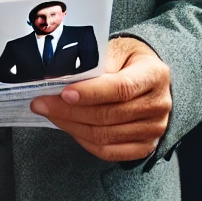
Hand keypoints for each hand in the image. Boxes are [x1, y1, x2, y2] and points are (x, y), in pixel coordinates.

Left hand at [29, 37, 171, 161]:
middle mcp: (158, 104)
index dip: (91, 93)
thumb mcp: (117, 49)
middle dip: (70, 111)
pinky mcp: (145, 146)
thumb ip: (96, 62)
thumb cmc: (129, 59)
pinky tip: (69, 127)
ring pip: (105, 136)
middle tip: (42, 103)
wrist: (149, 76)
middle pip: (109, 115)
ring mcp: (154, 129)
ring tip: (50, 113)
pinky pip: (109, 152)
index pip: (121, 88)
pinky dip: (84, 141)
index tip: (63, 92)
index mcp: (155, 75)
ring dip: (72, 126)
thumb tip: (64, 78)